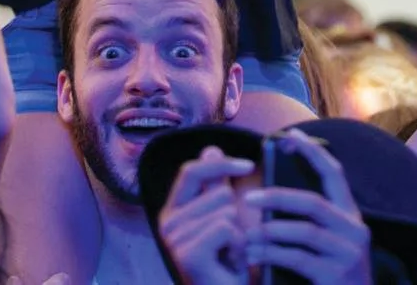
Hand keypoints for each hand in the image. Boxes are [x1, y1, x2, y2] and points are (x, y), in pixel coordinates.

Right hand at [157, 147, 254, 284]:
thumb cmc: (226, 267)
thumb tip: (211, 149)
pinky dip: (239, 246)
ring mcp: (175, 239)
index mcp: (171, 212)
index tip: (249, 165)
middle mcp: (166, 224)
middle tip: (228, 246)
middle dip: (236, 217)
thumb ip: (215, 187)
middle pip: (217, 192)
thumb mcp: (223, 220)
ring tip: (229, 257)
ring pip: (226, 210)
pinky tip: (231, 265)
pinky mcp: (189, 253)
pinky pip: (227, 227)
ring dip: (239, 235)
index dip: (221, 165)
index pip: (191, 171)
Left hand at [246, 131, 373, 284]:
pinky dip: (271, 254)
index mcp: (350, 216)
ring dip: (269, 231)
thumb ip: (307, 219)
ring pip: (304, 231)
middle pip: (313, 202)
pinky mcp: (336, 275)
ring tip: (246, 235)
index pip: (335, 174)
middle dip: (277, 196)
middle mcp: (354, 230)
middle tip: (247, 198)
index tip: (290, 135)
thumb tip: (269, 193)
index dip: (313, 152)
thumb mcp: (326, 242)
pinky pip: (298, 258)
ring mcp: (348, 253)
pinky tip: (254, 255)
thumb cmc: (330, 275)